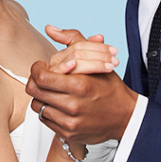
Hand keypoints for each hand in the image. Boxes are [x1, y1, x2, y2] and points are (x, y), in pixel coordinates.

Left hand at [27, 26, 138, 143]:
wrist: (125, 118)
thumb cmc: (111, 89)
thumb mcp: (98, 61)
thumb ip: (73, 41)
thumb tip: (50, 28)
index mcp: (81, 85)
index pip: (42, 77)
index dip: (36, 69)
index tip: (42, 66)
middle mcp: (73, 105)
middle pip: (35, 91)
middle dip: (35, 81)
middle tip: (43, 77)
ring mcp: (70, 121)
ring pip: (37, 106)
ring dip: (41, 96)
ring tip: (52, 91)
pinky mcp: (67, 133)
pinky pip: (44, 119)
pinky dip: (48, 110)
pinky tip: (58, 104)